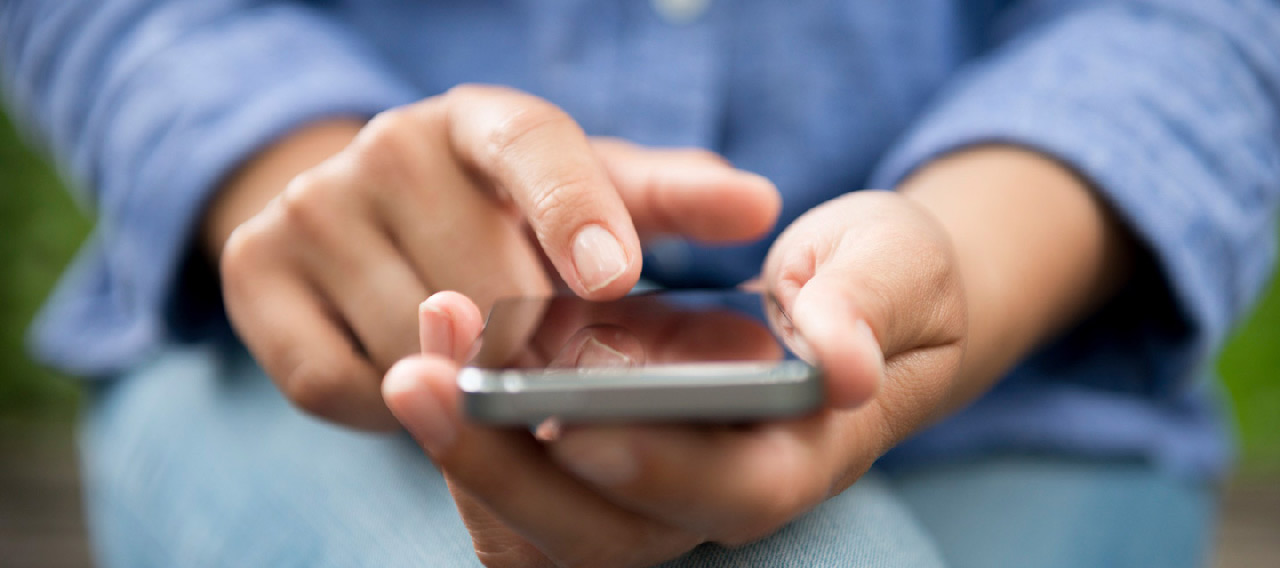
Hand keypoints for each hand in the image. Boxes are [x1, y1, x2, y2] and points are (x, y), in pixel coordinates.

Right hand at [208, 85, 779, 429]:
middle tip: (572, 388)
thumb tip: (756, 206)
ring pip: (415, 344)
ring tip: (500, 377)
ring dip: (468, 384)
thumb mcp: (593, 195)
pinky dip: (390, 406)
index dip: (575, 212)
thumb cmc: (512, 218)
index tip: (614, 279)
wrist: (373, 217)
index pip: (533, 149)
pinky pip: (340, 382)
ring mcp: (313, 206)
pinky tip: (423, 381)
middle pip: (482, 282)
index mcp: (483, 119)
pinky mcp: (254, 273)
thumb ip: (669, 201)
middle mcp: (391, 145)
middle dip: (540, 353)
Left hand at [382, 191, 965, 566]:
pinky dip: (474, 437)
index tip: (567, 420)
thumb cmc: (881, 283)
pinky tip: (435, 355)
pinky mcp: (604, 462)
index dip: (649, 466)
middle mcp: (714, 494)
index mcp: (798, 456)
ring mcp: (652, 488)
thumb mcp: (897, 268)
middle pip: (605, 532)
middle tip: (426, 379)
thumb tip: (844, 362)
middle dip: (509, 468)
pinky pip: (523, 490)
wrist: (847, 302)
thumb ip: (870, 306)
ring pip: (546, 522)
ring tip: (416, 356)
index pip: (725, 493)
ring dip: (472, 450)